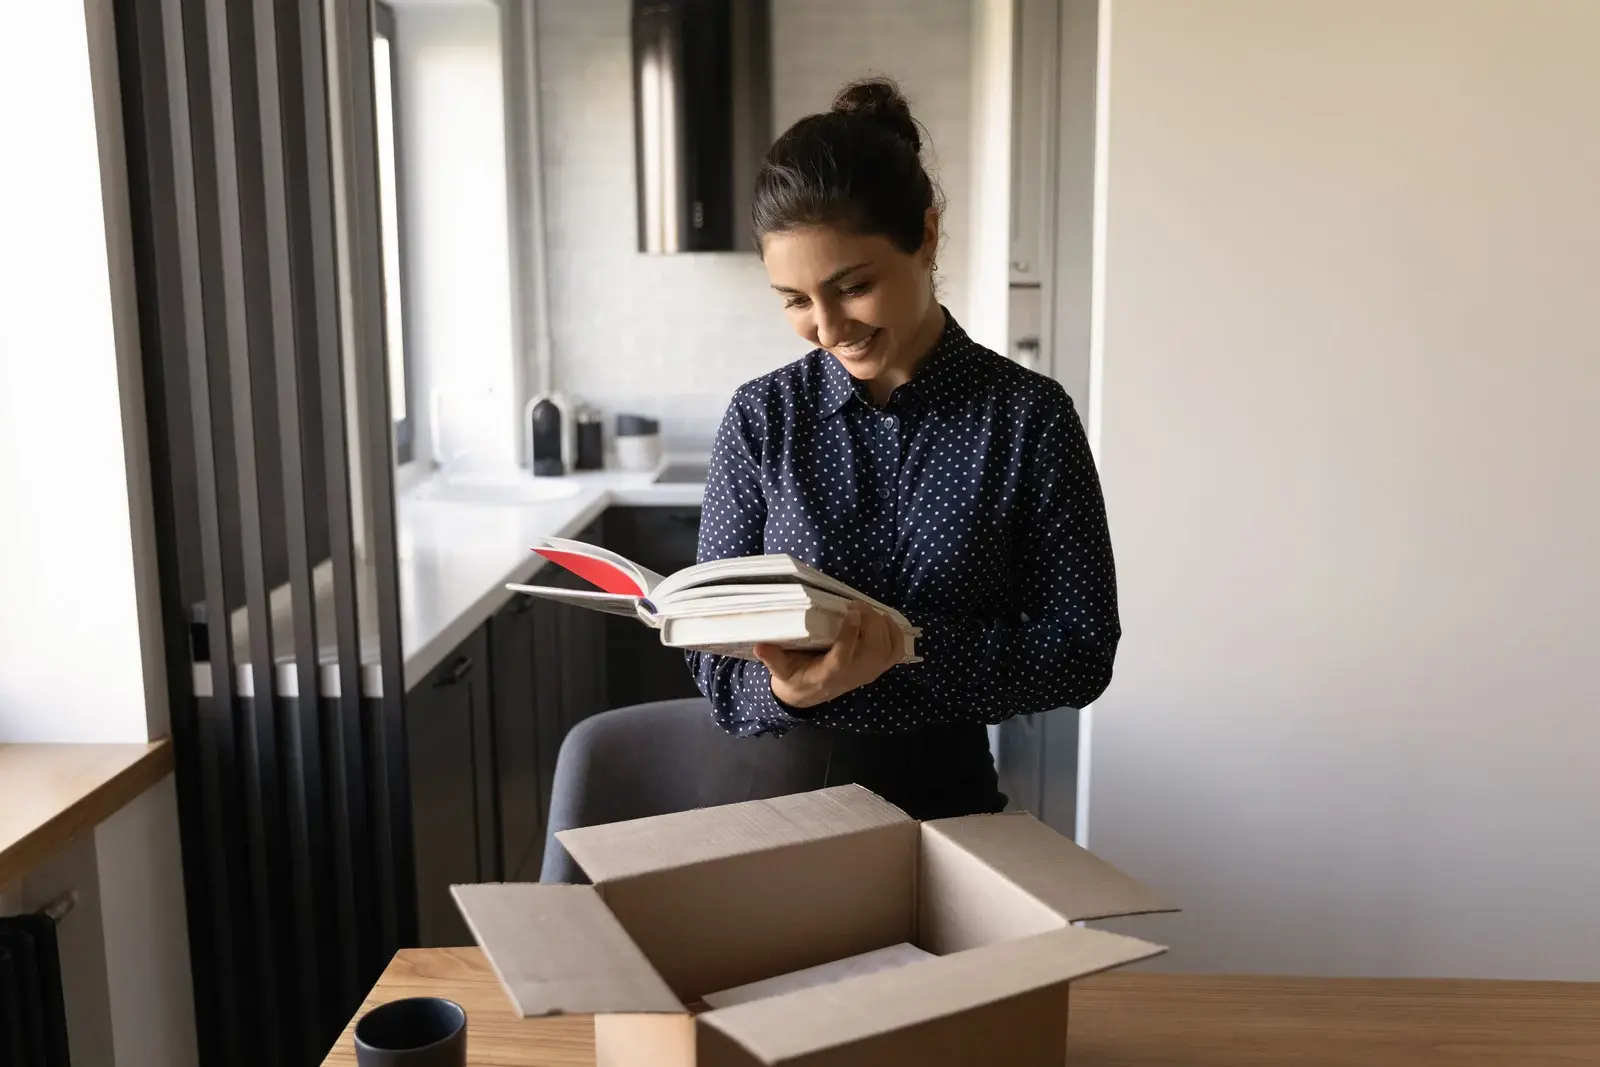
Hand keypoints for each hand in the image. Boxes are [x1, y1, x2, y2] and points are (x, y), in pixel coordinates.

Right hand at [754, 602, 901, 708]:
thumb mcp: (780, 671)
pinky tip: (882, 618)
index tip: (850, 610)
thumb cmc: (794, 677)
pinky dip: (894, 633)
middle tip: (856, 604)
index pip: (844, 657)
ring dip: (882, 625)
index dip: (850, 634)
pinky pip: (895, 651)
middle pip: (874, 649)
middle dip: (870, 623)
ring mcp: (869, 673)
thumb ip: (773, 659)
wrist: (808, 694)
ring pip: (887, 648)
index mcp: (828, 675)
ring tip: (866, 609)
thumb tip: (760, 645)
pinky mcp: (877, 668)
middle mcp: (854, 675)